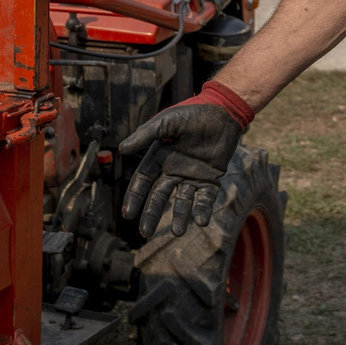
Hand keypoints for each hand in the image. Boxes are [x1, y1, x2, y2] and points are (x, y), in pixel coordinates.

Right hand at [119, 99, 242, 236]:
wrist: (223, 110)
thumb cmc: (193, 113)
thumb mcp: (167, 122)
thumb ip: (146, 135)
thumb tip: (122, 150)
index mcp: (160, 158)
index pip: (143, 181)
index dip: (135, 197)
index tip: (128, 214)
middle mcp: (173, 170)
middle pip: (159, 196)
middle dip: (151, 214)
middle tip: (146, 233)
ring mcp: (192, 175)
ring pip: (182, 201)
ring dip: (180, 217)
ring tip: (178, 232)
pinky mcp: (211, 178)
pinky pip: (205, 198)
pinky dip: (203, 209)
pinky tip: (201, 221)